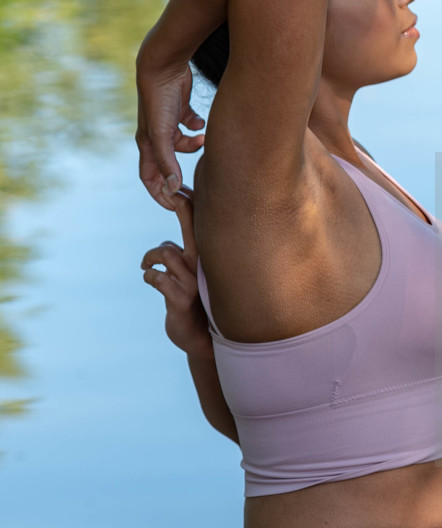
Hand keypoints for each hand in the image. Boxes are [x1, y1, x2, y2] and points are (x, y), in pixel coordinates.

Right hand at [135, 41, 205, 209]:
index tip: (178, 206)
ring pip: (181, 145)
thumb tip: (171, 188)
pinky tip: (203, 125)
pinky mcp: (180, 109)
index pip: (150, 178)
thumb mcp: (164, 134)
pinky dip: (197, 129)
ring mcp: (168, 122)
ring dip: (193, 147)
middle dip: (180, 178)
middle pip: (167, 165)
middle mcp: (155, 135)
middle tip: (198, 190)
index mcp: (147, 144)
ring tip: (203, 142)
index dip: (161, 194)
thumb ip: (168, 161)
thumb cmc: (160, 101)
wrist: (164, 66)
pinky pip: (190, 125)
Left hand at [140, 186, 212, 358]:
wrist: (201, 339)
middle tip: (172, 193)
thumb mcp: (190, 272)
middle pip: (193, 227)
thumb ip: (182, 248)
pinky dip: (148, 277)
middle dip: (183, 206)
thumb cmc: (193, 300)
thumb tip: (170, 233)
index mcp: (207, 257)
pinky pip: (156, 278)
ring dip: (149, 259)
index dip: (191, 201)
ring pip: (165, 252)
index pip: (203, 223)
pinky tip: (149, 279)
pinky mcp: (180, 299)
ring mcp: (193, 282)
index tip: (178, 188)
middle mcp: (204, 265)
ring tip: (147, 266)